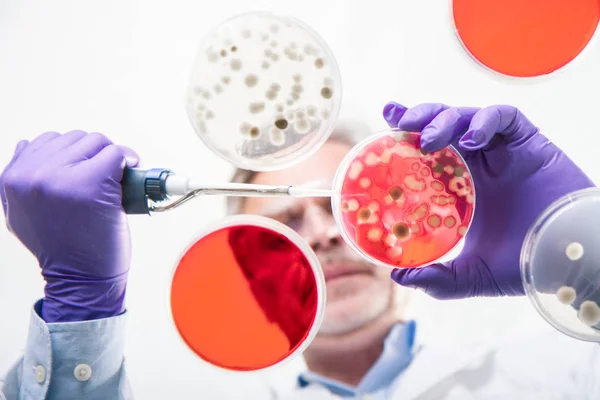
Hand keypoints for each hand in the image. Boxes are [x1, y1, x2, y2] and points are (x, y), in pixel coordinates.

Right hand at [0, 131, 138, 321]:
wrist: (79, 278)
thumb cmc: (61, 248)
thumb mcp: (21, 212)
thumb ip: (24, 179)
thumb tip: (28, 144)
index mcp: (12, 178)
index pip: (48, 141)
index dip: (75, 155)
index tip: (90, 169)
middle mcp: (32, 175)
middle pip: (76, 138)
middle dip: (95, 155)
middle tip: (106, 178)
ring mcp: (61, 177)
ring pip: (97, 142)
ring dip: (112, 158)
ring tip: (115, 181)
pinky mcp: (90, 182)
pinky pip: (115, 154)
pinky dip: (128, 161)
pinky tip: (130, 177)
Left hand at [382, 102, 594, 298]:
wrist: (571, 260)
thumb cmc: (527, 264)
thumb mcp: (474, 275)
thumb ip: (439, 278)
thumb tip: (399, 277)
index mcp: (461, 186)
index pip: (427, 152)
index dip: (404, 134)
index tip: (382, 123)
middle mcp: (478, 163)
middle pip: (441, 125)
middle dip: (417, 117)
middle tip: (397, 123)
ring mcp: (503, 151)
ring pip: (466, 115)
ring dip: (442, 119)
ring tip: (427, 139)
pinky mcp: (529, 142)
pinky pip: (505, 117)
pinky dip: (485, 120)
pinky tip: (471, 139)